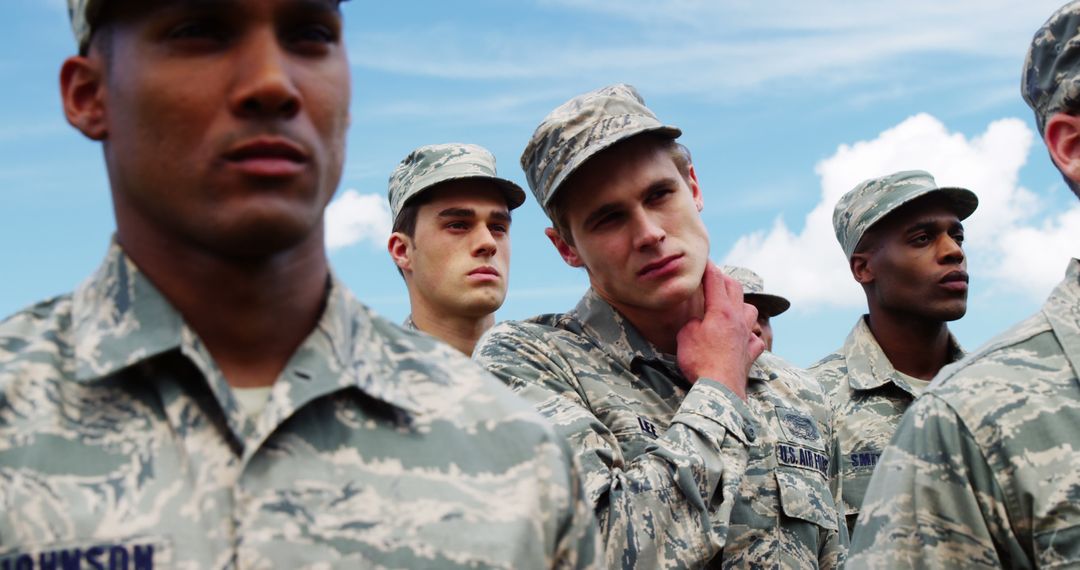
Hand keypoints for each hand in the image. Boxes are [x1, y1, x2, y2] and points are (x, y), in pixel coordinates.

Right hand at [676, 263, 765, 398]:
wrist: (720, 389)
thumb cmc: (700, 361)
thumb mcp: (685, 336)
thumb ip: (692, 323)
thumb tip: (698, 322)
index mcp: (721, 311)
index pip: (715, 280)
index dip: (708, 267)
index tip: (703, 258)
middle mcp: (738, 319)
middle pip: (735, 289)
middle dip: (723, 279)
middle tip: (713, 277)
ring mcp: (746, 336)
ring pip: (751, 310)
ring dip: (742, 304)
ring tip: (732, 307)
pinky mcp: (750, 354)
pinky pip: (755, 339)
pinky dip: (750, 335)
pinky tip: (744, 338)